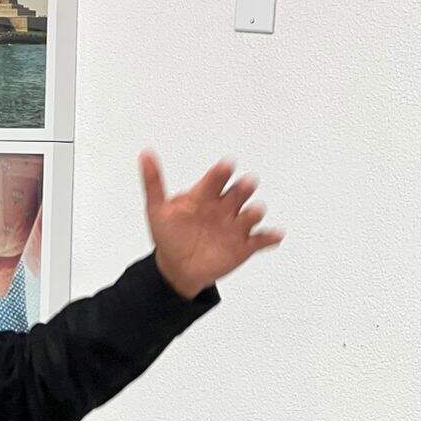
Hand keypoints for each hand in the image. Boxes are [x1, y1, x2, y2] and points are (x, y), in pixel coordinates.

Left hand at [141, 150, 283, 299]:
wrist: (177, 267)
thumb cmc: (169, 234)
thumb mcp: (157, 210)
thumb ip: (153, 182)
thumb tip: (145, 153)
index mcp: (206, 195)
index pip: (216, 179)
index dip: (222, 173)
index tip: (226, 165)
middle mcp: (225, 206)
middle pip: (238, 193)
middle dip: (243, 188)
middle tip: (246, 183)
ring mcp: (236, 226)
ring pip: (251, 214)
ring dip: (254, 212)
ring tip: (252, 213)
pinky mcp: (245, 246)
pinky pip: (261, 240)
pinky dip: (270, 238)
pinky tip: (275, 236)